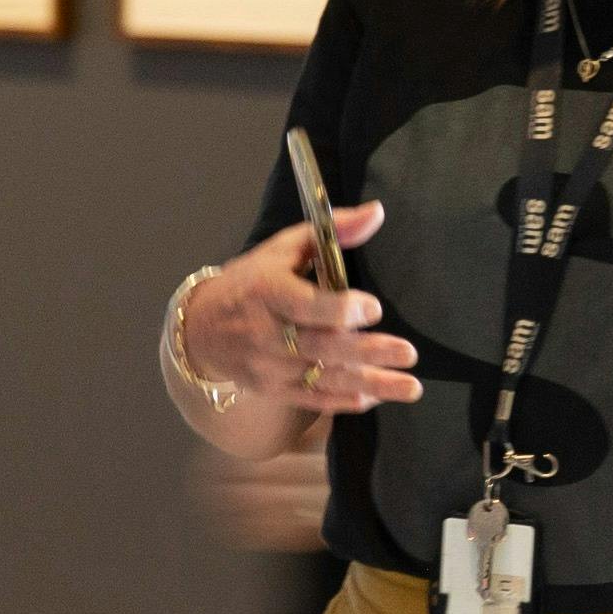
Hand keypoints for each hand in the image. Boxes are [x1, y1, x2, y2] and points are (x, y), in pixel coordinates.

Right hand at [181, 206, 422, 418]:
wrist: (202, 327)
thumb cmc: (252, 280)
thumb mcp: (285, 247)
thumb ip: (333, 229)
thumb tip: (376, 212)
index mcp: (268, 291)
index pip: (307, 305)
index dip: (342, 310)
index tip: (373, 309)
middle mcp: (265, 332)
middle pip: (322, 346)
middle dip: (369, 352)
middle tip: (408, 353)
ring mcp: (268, 366)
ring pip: (324, 378)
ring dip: (370, 384)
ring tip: (410, 387)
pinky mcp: (272, 389)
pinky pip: (313, 398)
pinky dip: (346, 401)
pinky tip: (376, 397)